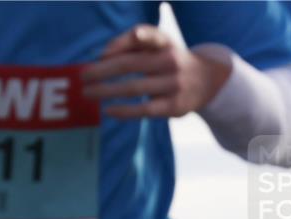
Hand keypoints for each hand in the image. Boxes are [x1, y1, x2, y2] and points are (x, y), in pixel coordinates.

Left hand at [81, 24, 230, 118]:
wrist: (208, 81)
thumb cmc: (170, 60)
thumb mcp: (159, 44)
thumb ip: (132, 43)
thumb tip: (103, 56)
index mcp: (166, 42)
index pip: (148, 36)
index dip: (126, 41)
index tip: (105, 52)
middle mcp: (171, 61)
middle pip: (131, 64)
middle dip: (103, 71)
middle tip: (83, 76)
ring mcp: (174, 84)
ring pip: (134, 88)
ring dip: (106, 91)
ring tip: (88, 93)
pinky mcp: (174, 106)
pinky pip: (144, 109)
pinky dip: (124, 110)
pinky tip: (108, 110)